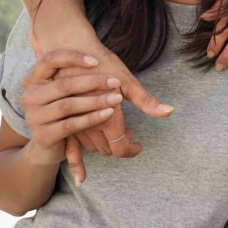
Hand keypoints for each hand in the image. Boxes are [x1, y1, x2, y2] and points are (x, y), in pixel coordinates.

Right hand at [20, 50, 119, 171]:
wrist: (47, 147)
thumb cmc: (63, 112)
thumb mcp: (65, 93)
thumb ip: (73, 75)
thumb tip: (100, 58)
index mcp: (33, 81)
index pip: (49, 60)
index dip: (73, 57)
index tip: (97, 61)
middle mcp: (29, 97)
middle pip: (64, 84)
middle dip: (94, 82)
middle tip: (116, 82)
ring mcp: (34, 117)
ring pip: (68, 105)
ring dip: (96, 101)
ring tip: (117, 99)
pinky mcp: (42, 135)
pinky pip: (71, 124)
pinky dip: (92, 118)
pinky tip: (108, 113)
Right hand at [29, 28, 171, 181]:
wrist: (67, 50)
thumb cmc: (100, 62)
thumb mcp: (126, 80)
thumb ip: (146, 100)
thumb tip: (169, 112)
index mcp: (107, 115)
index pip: (121, 147)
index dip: (131, 150)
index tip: (139, 146)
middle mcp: (87, 123)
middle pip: (107, 149)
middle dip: (120, 146)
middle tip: (132, 137)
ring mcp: (71, 123)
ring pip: (90, 148)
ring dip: (104, 146)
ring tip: (117, 136)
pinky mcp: (57, 121)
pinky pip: (70, 148)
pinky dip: (78, 161)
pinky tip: (83, 177)